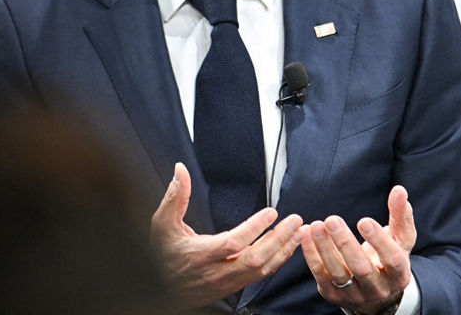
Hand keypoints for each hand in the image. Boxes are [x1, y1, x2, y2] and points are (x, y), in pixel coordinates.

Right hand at [150, 162, 303, 307]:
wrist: (161, 290)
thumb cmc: (162, 256)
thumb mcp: (162, 225)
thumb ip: (175, 197)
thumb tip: (180, 170)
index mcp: (200, 255)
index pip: (233, 243)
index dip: (253, 229)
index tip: (271, 213)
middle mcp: (216, 272)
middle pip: (255, 259)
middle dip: (278, 240)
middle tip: (295, 221)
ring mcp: (227, 282)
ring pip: (261, 270)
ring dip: (283, 250)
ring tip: (298, 232)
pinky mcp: (233, 286)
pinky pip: (260, 276)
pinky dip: (277, 261)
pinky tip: (287, 248)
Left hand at [298, 185, 416, 313]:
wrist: (375, 295)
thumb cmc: (388, 259)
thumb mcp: (400, 240)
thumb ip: (400, 216)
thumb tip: (399, 190)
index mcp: (398, 275)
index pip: (391, 260)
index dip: (378, 241)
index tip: (364, 221)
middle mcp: (377, 289)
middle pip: (361, 268)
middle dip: (345, 243)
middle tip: (332, 219)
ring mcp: (354, 295)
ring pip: (337, 272)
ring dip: (324, 248)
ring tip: (316, 225)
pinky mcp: (333, 294)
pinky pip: (320, 274)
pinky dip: (311, 254)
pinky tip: (307, 234)